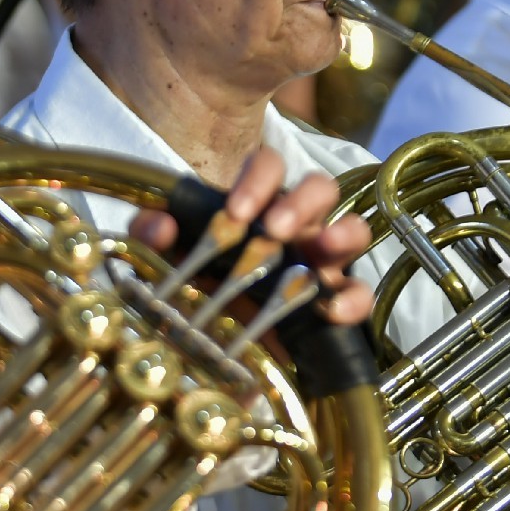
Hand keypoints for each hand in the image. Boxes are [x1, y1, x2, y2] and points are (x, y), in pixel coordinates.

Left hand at [129, 146, 375, 325]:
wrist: (202, 344)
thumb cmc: (189, 283)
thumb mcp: (162, 255)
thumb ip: (151, 233)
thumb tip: (160, 226)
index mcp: (256, 204)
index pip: (270, 166)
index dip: (259, 179)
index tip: (237, 211)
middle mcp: (294, 226)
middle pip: (320, 189)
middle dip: (302, 202)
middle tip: (276, 229)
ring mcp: (318, 263)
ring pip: (351, 231)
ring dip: (343, 233)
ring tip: (323, 247)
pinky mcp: (330, 305)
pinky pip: (358, 294)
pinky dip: (353, 299)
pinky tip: (333, 310)